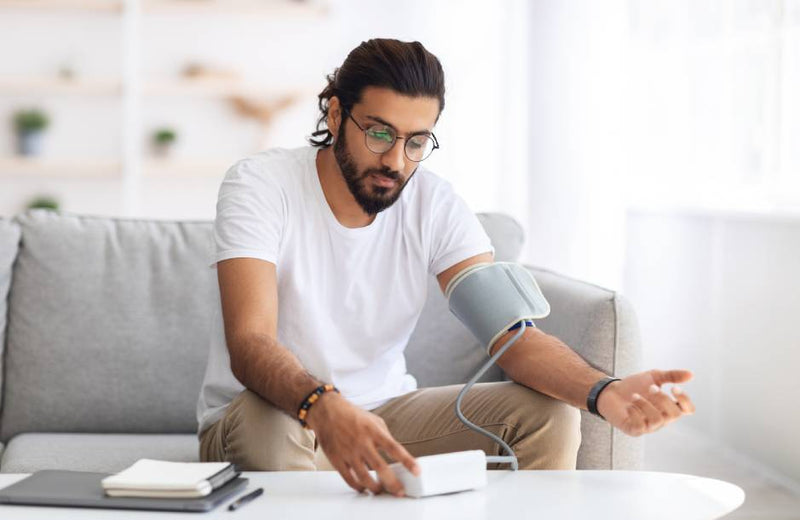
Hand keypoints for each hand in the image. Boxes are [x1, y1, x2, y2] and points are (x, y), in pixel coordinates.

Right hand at [305, 392, 419, 495]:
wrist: (327, 411)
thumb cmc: (353, 415)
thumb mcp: (374, 420)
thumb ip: (385, 436)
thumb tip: (396, 453)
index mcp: (374, 431)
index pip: (394, 448)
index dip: (407, 461)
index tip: (417, 471)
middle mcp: (362, 442)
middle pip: (380, 467)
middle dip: (392, 483)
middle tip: (400, 491)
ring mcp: (348, 452)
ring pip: (364, 477)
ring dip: (375, 488)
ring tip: (380, 491)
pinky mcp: (336, 459)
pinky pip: (349, 478)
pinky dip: (358, 486)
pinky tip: (363, 488)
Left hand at [595, 369, 695, 436]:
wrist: (610, 391)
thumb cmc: (634, 386)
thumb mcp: (653, 377)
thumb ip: (671, 376)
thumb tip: (691, 375)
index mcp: (669, 407)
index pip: (688, 410)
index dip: (685, 401)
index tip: (674, 388)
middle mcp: (663, 419)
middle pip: (674, 415)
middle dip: (662, 399)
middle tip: (650, 387)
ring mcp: (649, 426)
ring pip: (657, 420)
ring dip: (645, 404)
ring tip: (634, 396)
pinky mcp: (635, 430)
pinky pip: (641, 426)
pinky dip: (635, 413)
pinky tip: (629, 406)